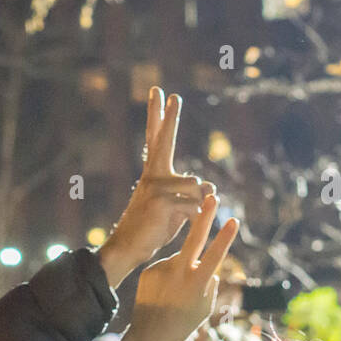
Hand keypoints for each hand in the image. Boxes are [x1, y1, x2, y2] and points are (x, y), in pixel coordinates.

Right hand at [97, 86, 214, 288]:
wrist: (129, 249)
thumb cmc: (153, 230)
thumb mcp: (177, 208)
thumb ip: (194, 194)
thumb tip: (211, 186)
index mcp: (154, 174)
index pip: (156, 140)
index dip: (159, 117)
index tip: (160, 94)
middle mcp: (153, 175)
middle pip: (162, 140)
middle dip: (168, 117)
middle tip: (168, 92)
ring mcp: (156, 186)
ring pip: (198, 186)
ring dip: (198, 205)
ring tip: (178, 219)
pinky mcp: (162, 200)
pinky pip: (195, 204)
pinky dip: (195, 217)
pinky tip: (181, 225)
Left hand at [113, 193, 239, 340]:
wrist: (150, 335)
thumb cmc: (184, 322)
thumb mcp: (205, 306)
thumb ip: (209, 282)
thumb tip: (208, 264)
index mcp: (197, 283)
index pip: (215, 255)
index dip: (226, 237)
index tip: (234, 219)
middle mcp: (179, 273)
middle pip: (194, 239)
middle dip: (204, 217)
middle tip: (211, 196)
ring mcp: (162, 270)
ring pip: (179, 261)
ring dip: (181, 273)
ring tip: (174, 295)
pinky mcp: (149, 270)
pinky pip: (165, 268)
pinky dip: (167, 277)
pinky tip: (162, 293)